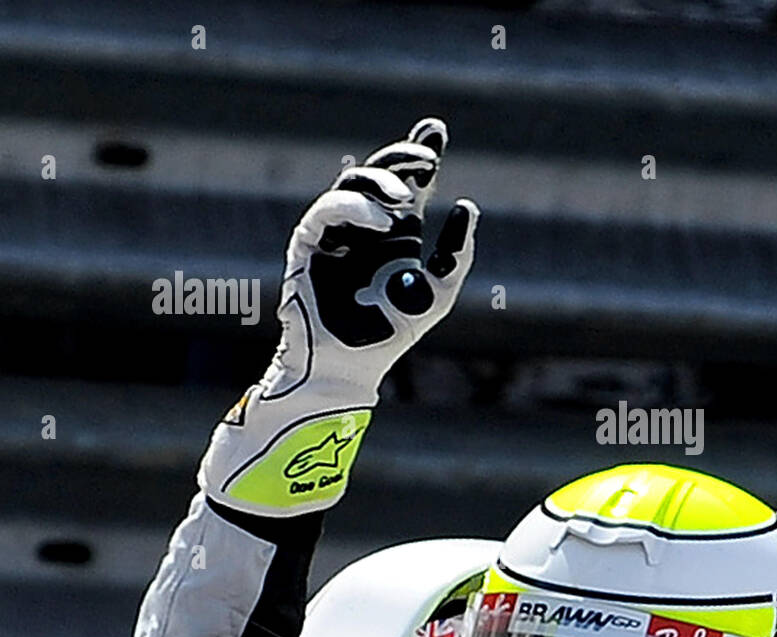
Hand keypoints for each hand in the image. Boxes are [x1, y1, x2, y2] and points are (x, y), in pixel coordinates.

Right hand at [198, 118, 478, 514]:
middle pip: (380, 174)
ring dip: (381, 183)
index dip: (418, 153)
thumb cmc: (392, 333)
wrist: (350, 366)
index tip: (437, 130)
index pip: (407, 183)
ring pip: (351, 184)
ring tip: (407, 201)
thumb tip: (466, 206)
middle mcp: (365, 228)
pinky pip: (326, 211)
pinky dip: (355, 207)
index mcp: (395, 235)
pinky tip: (385, 218)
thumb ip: (456, 253)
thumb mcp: (438, 291)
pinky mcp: (309, 246)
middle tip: (428, 157)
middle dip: (403, 157)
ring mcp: (336, 234)